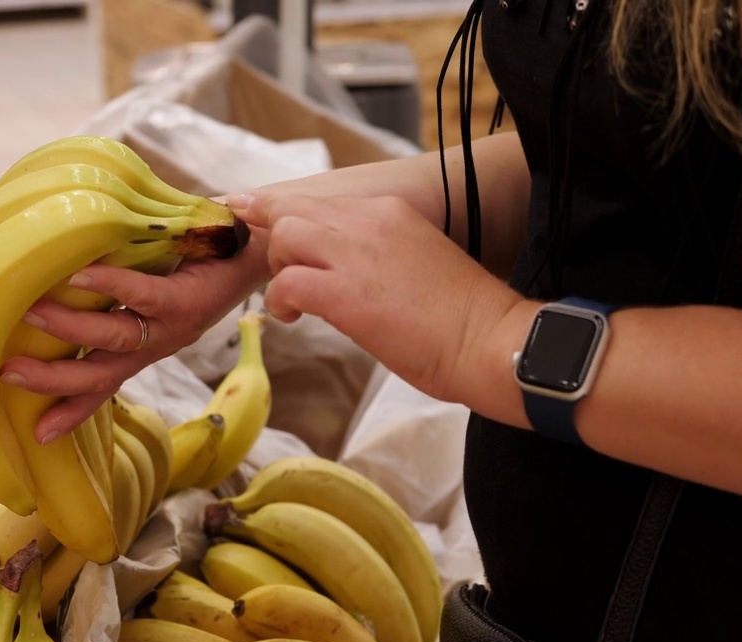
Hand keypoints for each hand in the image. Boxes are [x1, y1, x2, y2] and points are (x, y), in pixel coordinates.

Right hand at [0, 237, 271, 443]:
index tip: (37, 433)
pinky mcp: (189, 299)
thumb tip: (58, 266)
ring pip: (115, 337)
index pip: (103, 382)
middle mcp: (158, 342)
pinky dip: (109, 286)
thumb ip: (116, 281)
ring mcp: (174, 324)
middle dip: (54, 380)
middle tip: (7, 374)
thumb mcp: (153, 275)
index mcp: (147, 343)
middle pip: (100, 373)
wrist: (262, 238)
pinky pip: (143, 296)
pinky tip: (78, 276)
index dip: (72, 409)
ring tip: (30, 314)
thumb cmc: (200, 253)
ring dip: (70, 329)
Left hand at [240, 192, 522, 404]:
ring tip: (296, 299)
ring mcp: (356, 253)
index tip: (250, 214)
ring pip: (284, 236)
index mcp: (389, 211)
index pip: (318, 201)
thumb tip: (344, 271)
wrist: (490, 340)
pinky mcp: (345, 291)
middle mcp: (370, 220)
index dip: (280, 213)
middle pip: (292, 210)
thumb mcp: (415, 262)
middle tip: (285, 277)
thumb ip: (377, 253)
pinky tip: (294, 316)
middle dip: (276, 242)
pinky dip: (280, 301)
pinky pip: (286, 283)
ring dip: (279, 268)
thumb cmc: (461, 316)